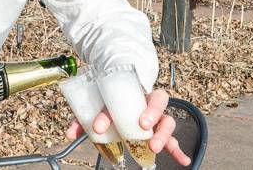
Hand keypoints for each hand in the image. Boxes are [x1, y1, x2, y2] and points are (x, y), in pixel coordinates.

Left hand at [65, 89, 190, 165]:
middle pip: (158, 102)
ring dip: (164, 133)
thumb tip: (69, 134)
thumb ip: (84, 119)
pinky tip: (183, 160)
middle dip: (152, 114)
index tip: (102, 126)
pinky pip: (173, 140)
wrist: (121, 96)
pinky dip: (179, 149)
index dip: (114, 111)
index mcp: (131, 91)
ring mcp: (156, 117)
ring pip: (167, 120)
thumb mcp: (96, 107)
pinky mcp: (160, 132)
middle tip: (142, 126)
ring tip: (155, 146)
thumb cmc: (110, 102)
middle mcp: (147, 101)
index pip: (125, 96)